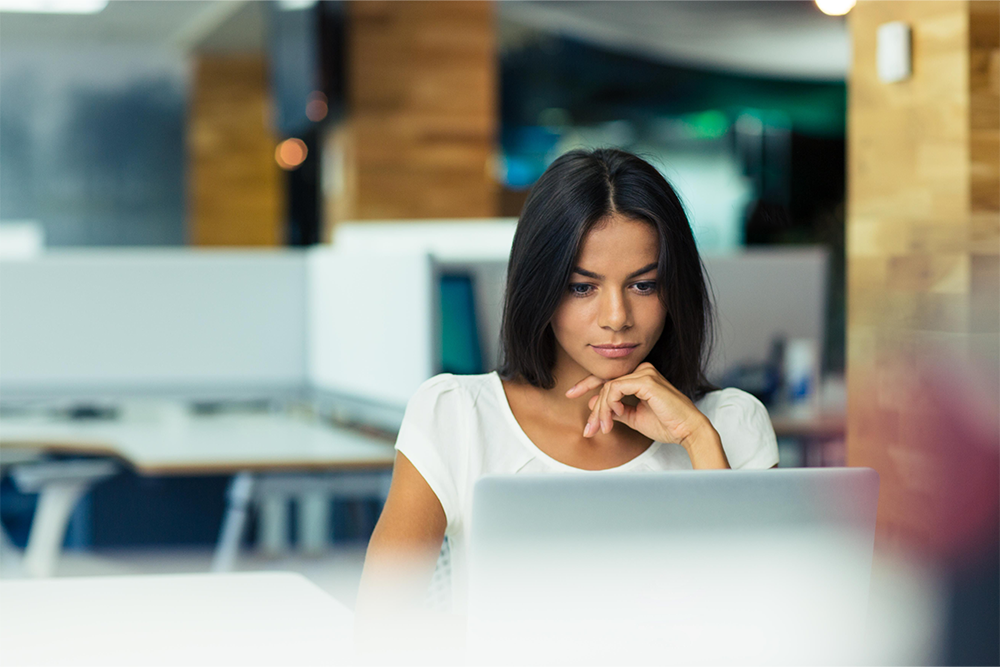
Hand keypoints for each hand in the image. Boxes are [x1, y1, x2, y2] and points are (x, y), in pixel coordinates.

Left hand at [566, 363, 728, 467]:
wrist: (687, 431)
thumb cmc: (667, 424)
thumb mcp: (634, 417)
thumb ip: (616, 409)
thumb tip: (595, 404)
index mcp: (640, 376)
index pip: (609, 378)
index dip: (587, 384)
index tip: (571, 394)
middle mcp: (642, 370)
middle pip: (606, 383)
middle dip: (591, 402)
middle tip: (584, 421)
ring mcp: (644, 373)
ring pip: (608, 388)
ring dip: (601, 411)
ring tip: (601, 428)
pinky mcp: (645, 380)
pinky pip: (615, 389)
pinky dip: (609, 405)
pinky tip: (611, 418)